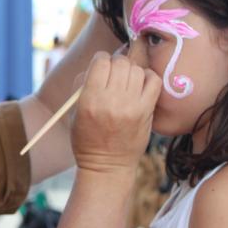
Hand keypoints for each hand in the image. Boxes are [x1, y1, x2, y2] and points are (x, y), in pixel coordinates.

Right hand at [71, 51, 160, 176]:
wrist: (107, 166)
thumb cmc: (87, 140)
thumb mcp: (74, 113)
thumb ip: (83, 86)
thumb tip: (99, 63)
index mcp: (90, 99)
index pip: (101, 61)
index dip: (100, 60)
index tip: (100, 67)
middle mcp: (111, 101)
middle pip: (120, 62)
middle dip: (116, 63)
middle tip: (114, 74)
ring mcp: (131, 106)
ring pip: (136, 69)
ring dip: (131, 71)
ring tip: (126, 81)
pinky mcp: (146, 111)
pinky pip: (153, 81)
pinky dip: (147, 77)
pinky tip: (140, 84)